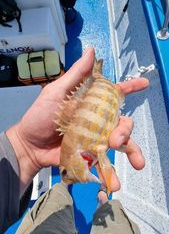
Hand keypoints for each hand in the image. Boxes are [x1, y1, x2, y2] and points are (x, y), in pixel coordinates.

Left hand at [6, 47, 148, 193]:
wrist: (29, 146)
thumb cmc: (40, 116)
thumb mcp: (56, 92)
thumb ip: (76, 74)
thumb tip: (91, 51)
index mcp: (91, 103)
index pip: (115, 93)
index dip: (130, 87)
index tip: (144, 83)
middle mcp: (97, 120)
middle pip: (122, 122)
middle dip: (126, 131)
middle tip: (116, 140)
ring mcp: (95, 139)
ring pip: (120, 143)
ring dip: (131, 152)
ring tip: (136, 163)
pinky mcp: (90, 155)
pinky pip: (105, 162)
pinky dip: (111, 172)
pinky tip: (114, 182)